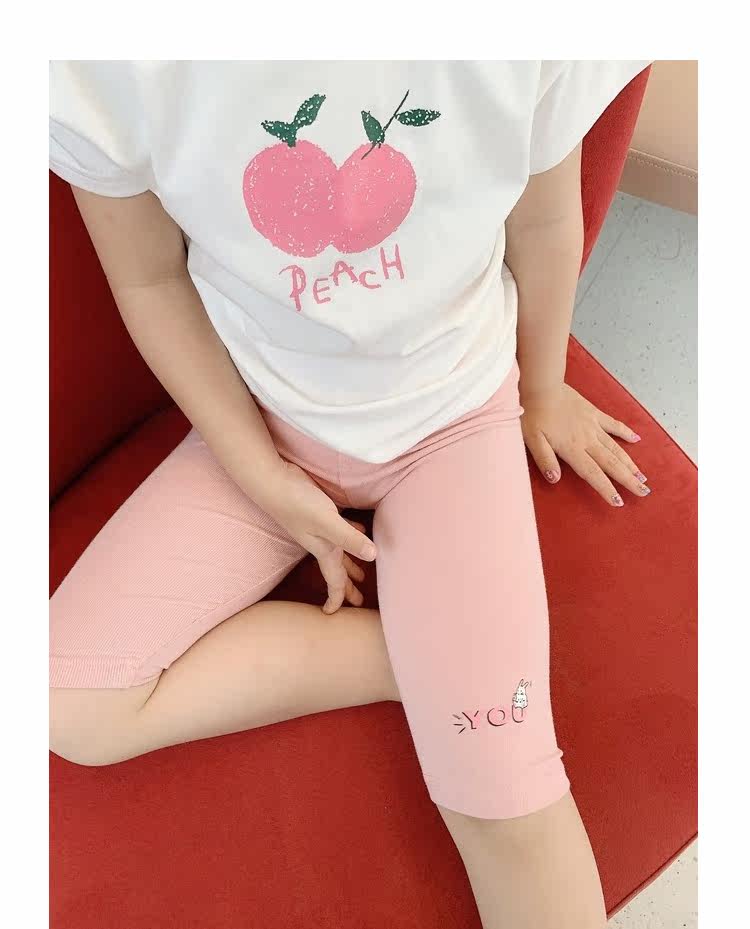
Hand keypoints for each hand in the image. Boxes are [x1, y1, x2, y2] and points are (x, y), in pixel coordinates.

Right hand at [258, 460, 374, 612]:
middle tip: (358, 600)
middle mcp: (322, 542)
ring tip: (362, 572)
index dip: (337, 598)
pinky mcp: (319, 511)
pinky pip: (340, 528)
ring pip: (339, 551)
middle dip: (348, 586)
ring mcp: (319, 528)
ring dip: (350, 563)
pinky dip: (350, 534)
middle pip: (338, 569)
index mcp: (324, 549)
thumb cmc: (297, 502)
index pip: (334, 580)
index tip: (334, 615)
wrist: (272, 481)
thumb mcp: (327, 522)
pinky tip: (360, 530)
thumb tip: (373, 556)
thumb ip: (349, 538)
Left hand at [520, 383, 650, 506]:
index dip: (606, 489)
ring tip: (642, 476)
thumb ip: (545, 460)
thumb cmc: (533, 414)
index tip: (619, 502)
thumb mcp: (532, 440)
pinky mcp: (593, 413)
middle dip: (628, 480)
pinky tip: (636, 439)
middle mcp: (587, 439)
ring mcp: (593, 425)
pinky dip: (625, 432)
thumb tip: (555, 479)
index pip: (593, 474)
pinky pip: (613, 424)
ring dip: (630, 463)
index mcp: (572, 449)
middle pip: (612, 464)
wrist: (541, 385)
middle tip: (643, 492)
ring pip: (616, 448)